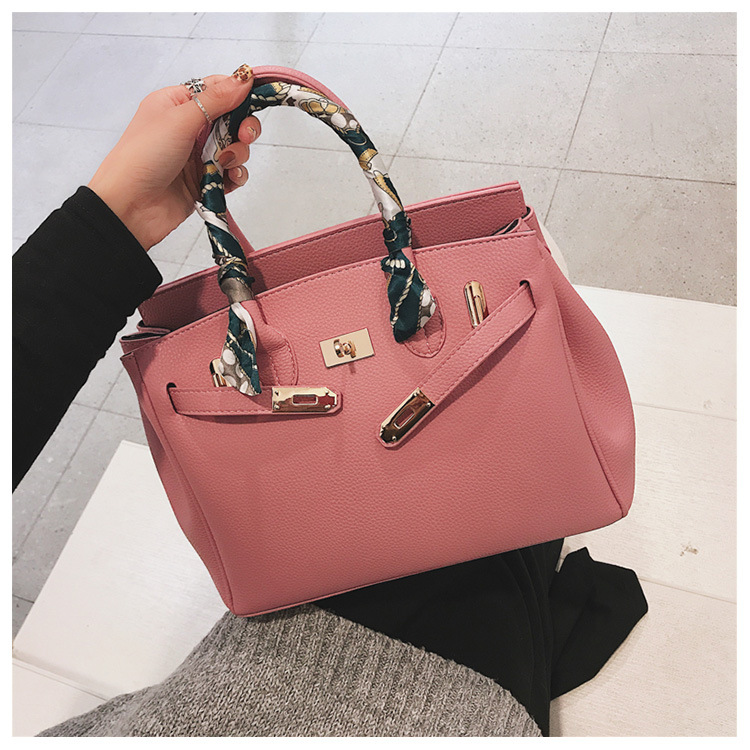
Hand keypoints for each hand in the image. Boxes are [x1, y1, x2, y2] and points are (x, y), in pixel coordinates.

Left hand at [88, 67, 260, 250]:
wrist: (131, 206)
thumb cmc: (143, 157)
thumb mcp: (180, 118)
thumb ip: (216, 99)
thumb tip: (243, 78)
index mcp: (178, 104)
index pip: (217, 90)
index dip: (238, 94)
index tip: (255, 100)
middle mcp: (190, 128)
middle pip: (232, 119)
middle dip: (243, 127)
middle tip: (243, 136)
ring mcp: (198, 155)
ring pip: (236, 148)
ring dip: (238, 154)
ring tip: (224, 163)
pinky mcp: (206, 180)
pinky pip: (232, 174)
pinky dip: (236, 175)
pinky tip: (228, 179)